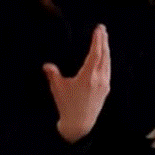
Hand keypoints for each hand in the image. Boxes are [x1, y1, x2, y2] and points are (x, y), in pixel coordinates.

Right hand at [43, 24, 110, 142]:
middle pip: (104, 55)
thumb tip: (47, 65)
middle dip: (103, 41)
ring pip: (108, 62)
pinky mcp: (105, 89)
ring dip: (106, 49)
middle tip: (102, 29)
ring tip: (104, 39)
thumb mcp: (58, 88)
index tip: (98, 30)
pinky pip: (108, 69)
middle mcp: (99, 79)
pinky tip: (104, 57)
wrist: (79, 125)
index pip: (95, 53)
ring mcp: (104, 84)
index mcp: (88, 76)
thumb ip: (53, 74)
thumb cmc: (68, 106)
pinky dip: (106, 60)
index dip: (97, 40)